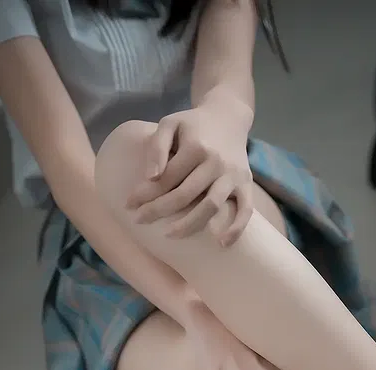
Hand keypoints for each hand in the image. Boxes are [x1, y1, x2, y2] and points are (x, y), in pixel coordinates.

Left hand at [125, 87, 253, 244]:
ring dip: (189, 225)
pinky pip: (245, 211)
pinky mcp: (246, 185)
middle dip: (158, 210)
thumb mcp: (170, 123)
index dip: (145, 193)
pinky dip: (236, 229)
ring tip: (169, 235)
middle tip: (139, 221)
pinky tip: (221, 244)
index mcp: (196, 146)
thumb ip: (157, 146)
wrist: (228, 117)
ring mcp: (233, 176)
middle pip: (184, 195)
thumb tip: (150, 176)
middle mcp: (216, 162)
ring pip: (210, 207)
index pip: (166, 177)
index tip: (129, 205)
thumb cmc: (193, 125)